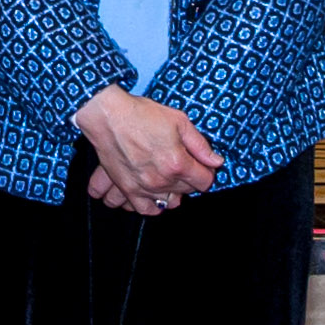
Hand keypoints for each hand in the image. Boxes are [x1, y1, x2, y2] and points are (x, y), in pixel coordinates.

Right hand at [71, 86, 219, 210]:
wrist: (108, 116)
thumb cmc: (141, 114)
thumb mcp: (179, 121)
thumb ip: (200, 145)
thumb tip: (216, 161)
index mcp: (177, 163)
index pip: (205, 181)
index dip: (207, 171)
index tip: (201, 164)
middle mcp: (162, 180)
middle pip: (187, 191)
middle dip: (189, 179)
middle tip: (182, 164)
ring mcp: (144, 188)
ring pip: (170, 202)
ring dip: (173, 192)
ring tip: (169, 178)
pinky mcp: (128, 189)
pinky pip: (145, 209)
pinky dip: (153, 205)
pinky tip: (155, 194)